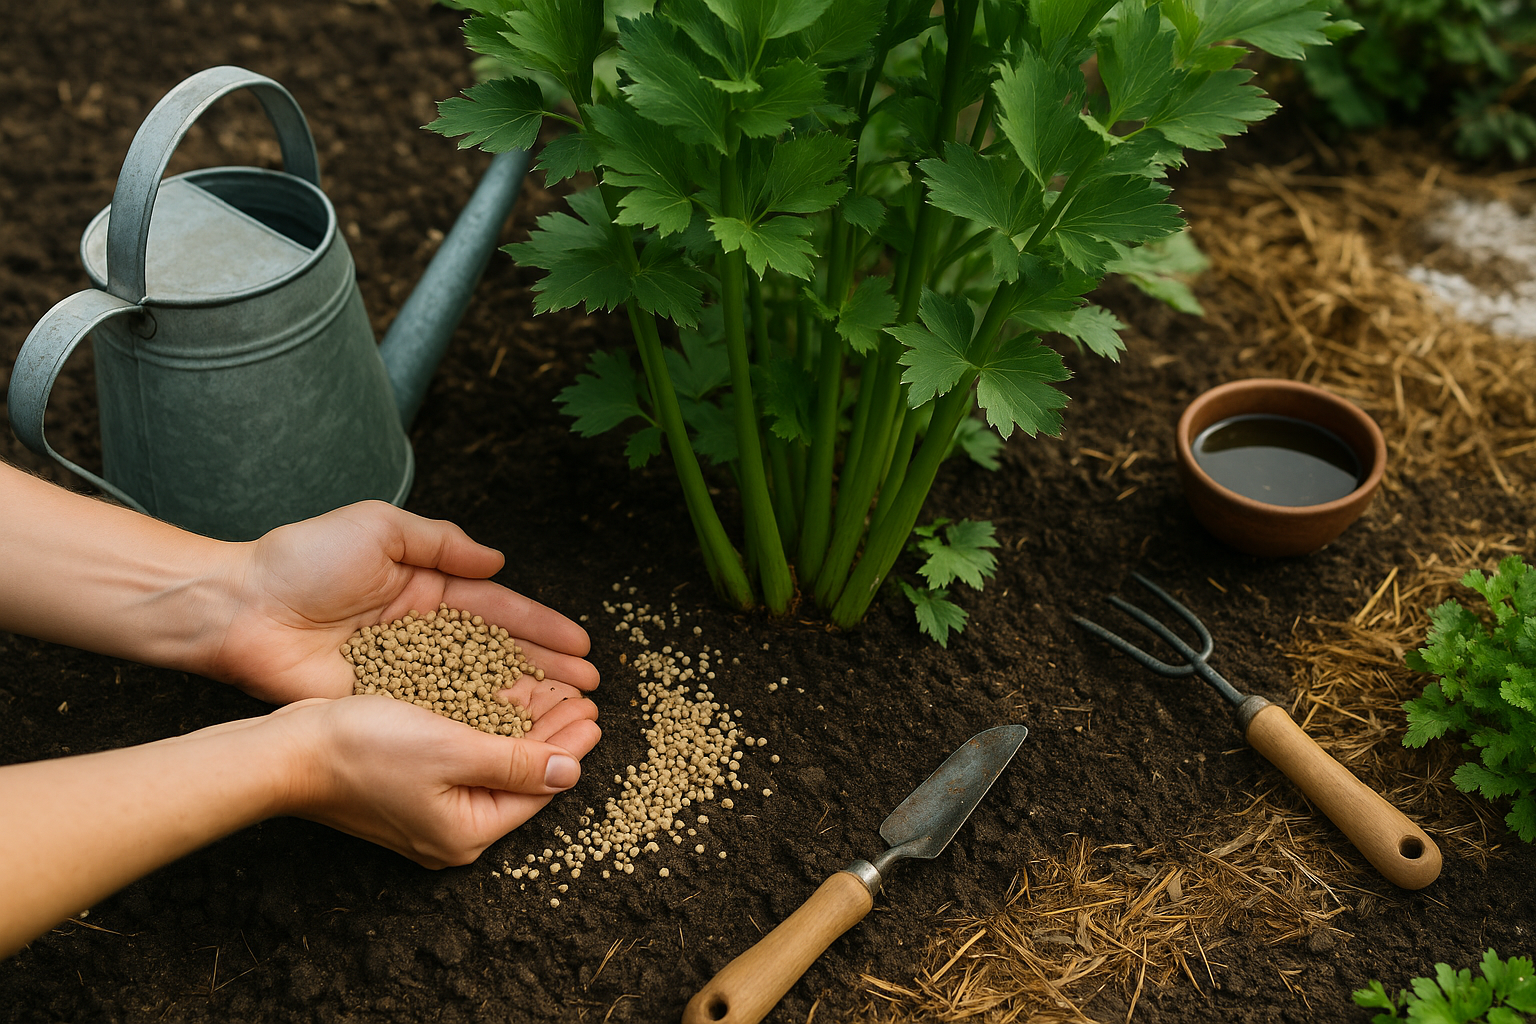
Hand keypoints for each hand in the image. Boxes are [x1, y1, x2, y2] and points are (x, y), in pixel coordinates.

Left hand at [206, 500, 598, 703]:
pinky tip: (512, 738)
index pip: (498, 611)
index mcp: (426, 589)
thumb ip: (442, 543)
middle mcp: (423, 633)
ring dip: (521, 703)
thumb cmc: (303, 559)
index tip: (581, 645)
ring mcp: (405, 672)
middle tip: (589, 690)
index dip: (540, 628)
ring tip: (566, 716)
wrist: (240, 607)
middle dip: (545, 672)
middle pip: (498, 656)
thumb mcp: (381, 529)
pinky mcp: (383, 704)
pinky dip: (476, 728)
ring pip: (476, 691)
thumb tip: (497, 562)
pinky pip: (438, 717)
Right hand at [275, 691, 601, 867]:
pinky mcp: (407, 790)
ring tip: (555, 696)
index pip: (537, 789)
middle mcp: (449, 832)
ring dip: (524, 728)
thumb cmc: (364, 749)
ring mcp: (426, 814)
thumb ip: (515, 762)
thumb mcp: (454, 750)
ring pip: (493, 766)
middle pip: (519, 780)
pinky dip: (489, 730)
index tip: (594, 714)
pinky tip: (503, 702)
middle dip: (552, 735)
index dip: (569, 748)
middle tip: (583, 699)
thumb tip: (568, 772)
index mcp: (466, 832)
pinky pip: (464, 760)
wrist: (288, 751)